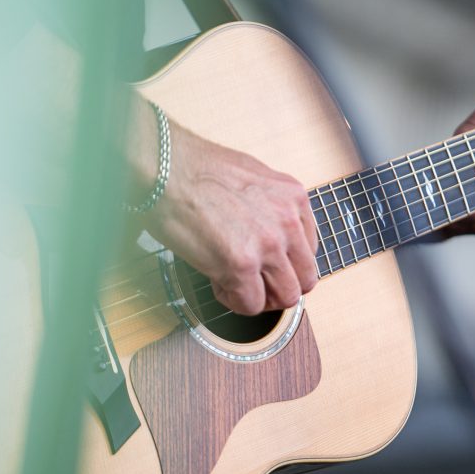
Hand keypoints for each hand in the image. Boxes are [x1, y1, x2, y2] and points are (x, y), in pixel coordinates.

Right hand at [127, 95, 318, 314]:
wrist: (165, 170)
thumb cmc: (194, 168)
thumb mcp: (252, 177)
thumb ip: (269, 205)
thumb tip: (267, 229)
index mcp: (293, 197)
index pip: (309, 249)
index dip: (286, 263)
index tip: (268, 265)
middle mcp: (287, 221)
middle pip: (305, 278)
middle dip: (280, 287)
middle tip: (257, 285)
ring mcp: (268, 245)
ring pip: (285, 297)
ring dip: (262, 298)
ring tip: (237, 285)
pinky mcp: (241, 266)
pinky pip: (251, 305)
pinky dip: (235, 302)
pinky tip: (218, 283)